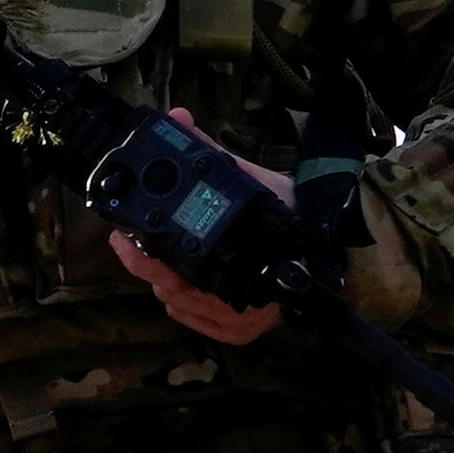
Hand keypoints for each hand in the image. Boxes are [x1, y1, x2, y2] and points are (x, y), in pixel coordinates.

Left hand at [107, 121, 294, 347]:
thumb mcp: (251, 179)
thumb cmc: (291, 213)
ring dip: (163, 283)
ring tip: (153, 257)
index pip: (175, 272)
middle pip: (172, 291)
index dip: (143, 258)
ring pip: (181, 307)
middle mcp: (238, 301)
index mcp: (236, 264)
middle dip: (144, 266)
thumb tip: (178, 118)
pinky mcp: (242, 334)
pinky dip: (183, 305)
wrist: (331, 247)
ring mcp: (240, 321)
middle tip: (123, 244)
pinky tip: (176, 287)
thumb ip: (211, 151)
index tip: (122, 238)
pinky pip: (198, 324)